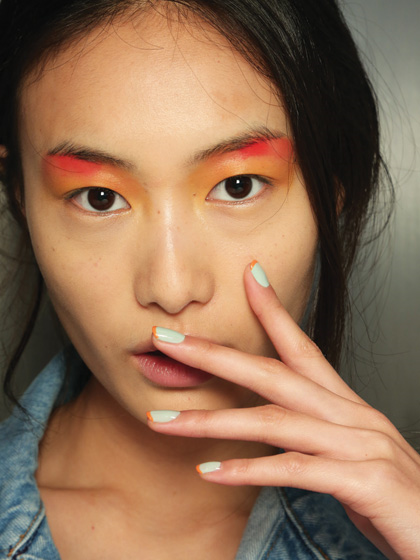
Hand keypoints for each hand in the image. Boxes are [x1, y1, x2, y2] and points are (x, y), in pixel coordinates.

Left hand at [148, 261, 419, 559]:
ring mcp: (360, 444)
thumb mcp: (351, 457)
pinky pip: (294, 469)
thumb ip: (315, 441)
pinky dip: (247, 470)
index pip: (303, 347)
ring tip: (164, 421)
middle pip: (273, 373)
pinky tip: (209, 470)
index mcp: (347, 406)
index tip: (248, 277)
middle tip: (166, 341)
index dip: (273, 311)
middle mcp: (352, 415)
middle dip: (215, 356)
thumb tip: (277, 437)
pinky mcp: (364, 480)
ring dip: (212, 421)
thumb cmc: (396, 498)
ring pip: (273, 420)